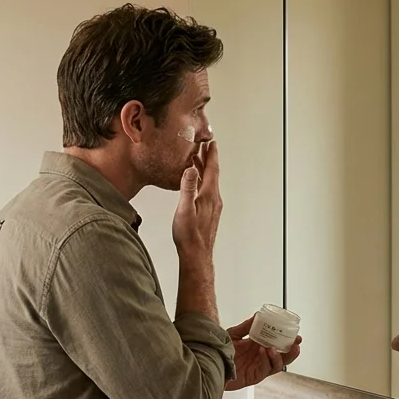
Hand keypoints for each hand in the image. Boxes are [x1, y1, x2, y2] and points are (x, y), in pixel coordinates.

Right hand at [172, 141, 222, 255]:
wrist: (196, 254)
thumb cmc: (189, 236)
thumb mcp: (185, 209)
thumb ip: (188, 188)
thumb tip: (191, 169)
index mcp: (208, 195)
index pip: (211, 170)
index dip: (211, 155)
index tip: (211, 143)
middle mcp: (214, 199)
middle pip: (212, 174)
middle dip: (208, 159)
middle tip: (204, 147)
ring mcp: (213, 206)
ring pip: (210, 182)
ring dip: (204, 170)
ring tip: (197, 161)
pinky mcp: (209, 213)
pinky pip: (207, 191)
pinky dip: (203, 182)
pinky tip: (196, 184)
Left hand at [224, 316, 300, 391]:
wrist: (209, 362)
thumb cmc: (220, 351)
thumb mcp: (233, 335)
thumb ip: (246, 326)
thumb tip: (258, 315)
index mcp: (258, 347)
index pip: (278, 344)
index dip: (289, 340)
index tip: (296, 334)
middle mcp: (261, 358)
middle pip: (283, 356)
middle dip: (292, 350)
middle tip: (295, 343)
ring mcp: (258, 367)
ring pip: (278, 365)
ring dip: (280, 356)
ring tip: (275, 348)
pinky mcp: (254, 376)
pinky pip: (265, 369)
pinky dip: (266, 360)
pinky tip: (263, 352)